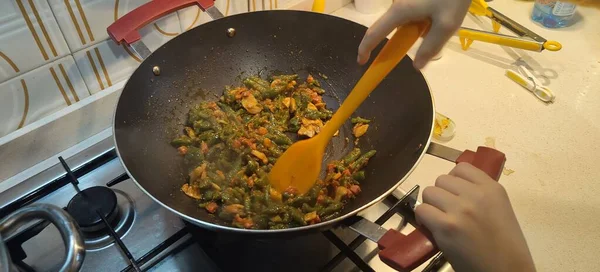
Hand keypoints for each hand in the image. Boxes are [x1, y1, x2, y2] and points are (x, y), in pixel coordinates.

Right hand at [357, 0, 470, 68]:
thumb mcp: (447, 25)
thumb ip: (430, 47)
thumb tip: (417, 66)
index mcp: (400, 11)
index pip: (374, 33)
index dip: (365, 49)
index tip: (361, 62)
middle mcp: (397, 3)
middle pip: (391, 26)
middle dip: (406, 36)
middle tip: (428, 33)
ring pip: (404, 19)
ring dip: (419, 25)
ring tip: (442, 17)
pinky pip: (411, 11)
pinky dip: (423, 17)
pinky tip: (440, 10)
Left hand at [415, 163, 535, 271]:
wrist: (507, 271)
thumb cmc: (506, 246)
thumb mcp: (500, 210)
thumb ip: (480, 195)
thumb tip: (454, 188)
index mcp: (492, 189)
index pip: (461, 168)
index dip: (453, 181)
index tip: (454, 194)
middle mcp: (476, 195)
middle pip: (442, 180)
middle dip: (441, 195)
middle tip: (447, 211)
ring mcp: (460, 210)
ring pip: (429, 192)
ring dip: (431, 206)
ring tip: (440, 219)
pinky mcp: (446, 226)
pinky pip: (421, 210)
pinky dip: (423, 219)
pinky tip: (433, 228)